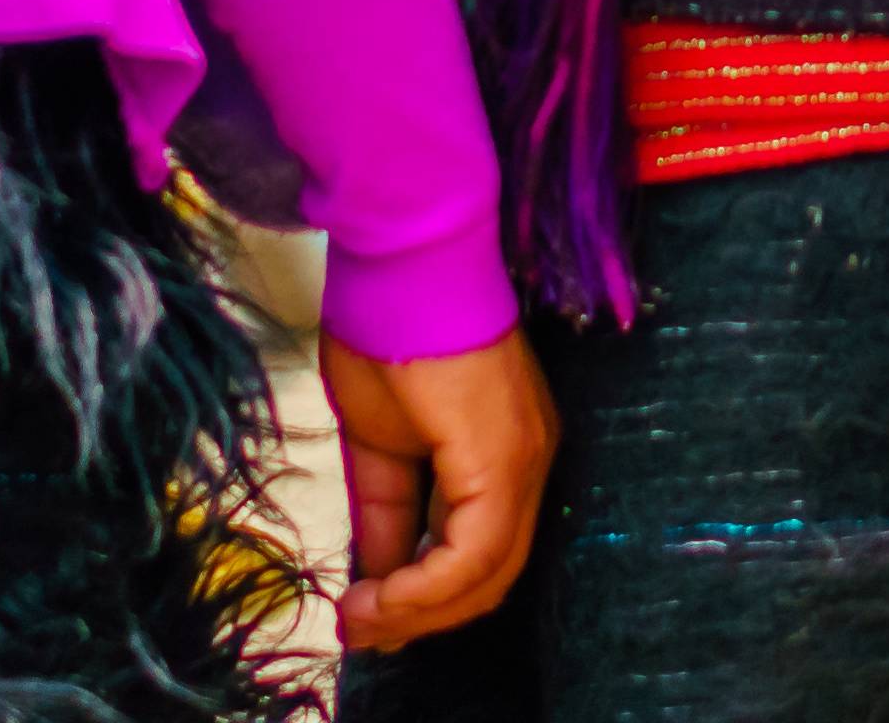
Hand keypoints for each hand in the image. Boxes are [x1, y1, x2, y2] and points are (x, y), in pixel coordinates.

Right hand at [322, 331, 553, 650]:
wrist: (398, 258)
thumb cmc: (387, 325)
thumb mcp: (379, 440)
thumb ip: (387, 508)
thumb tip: (378, 572)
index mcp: (508, 453)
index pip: (481, 552)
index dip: (424, 596)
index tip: (364, 613)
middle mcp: (530, 460)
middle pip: (490, 575)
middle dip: (422, 614)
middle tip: (359, 629)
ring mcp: (523, 458)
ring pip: (487, 574)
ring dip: (420, 609)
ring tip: (359, 617)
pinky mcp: (502, 458)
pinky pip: (473, 553)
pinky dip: (425, 586)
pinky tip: (378, 594)